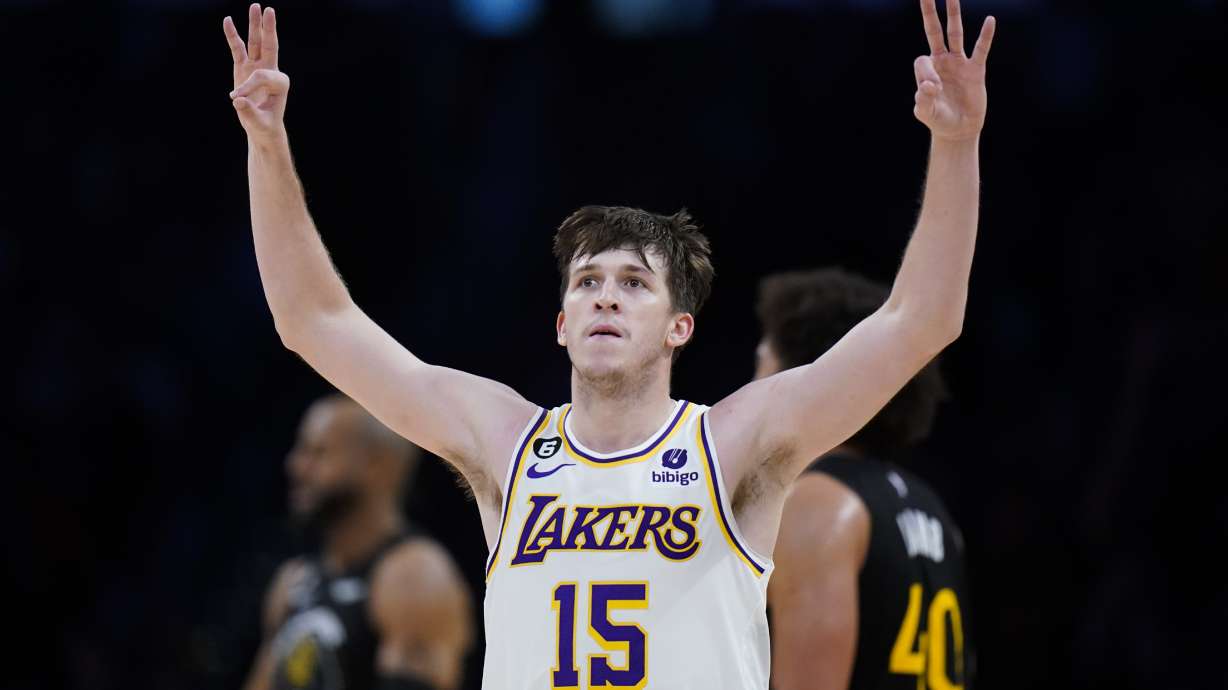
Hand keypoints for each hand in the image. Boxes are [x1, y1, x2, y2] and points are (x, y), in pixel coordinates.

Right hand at [223, 4, 288, 144]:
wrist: (261, 128)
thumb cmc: (264, 126)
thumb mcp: (259, 124)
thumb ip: (250, 113)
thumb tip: (237, 99)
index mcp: (280, 83)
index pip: (261, 76)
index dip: (247, 87)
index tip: (236, 100)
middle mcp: (271, 70)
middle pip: (270, 45)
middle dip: (269, 28)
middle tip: (269, 9)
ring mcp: (257, 66)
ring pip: (256, 42)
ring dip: (254, 25)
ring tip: (256, 6)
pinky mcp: (244, 68)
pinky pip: (238, 48)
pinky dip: (232, 35)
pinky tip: (227, 20)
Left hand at [913, 0, 995, 141]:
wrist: (959, 130)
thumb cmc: (939, 120)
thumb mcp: (926, 113)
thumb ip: (923, 101)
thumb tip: (928, 85)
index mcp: (927, 71)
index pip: (922, 59)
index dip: (926, 73)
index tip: (933, 89)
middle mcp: (942, 62)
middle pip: (934, 32)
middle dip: (929, 14)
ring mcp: (959, 63)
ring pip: (956, 34)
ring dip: (953, 15)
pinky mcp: (976, 70)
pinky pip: (981, 49)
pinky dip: (985, 36)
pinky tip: (990, 20)